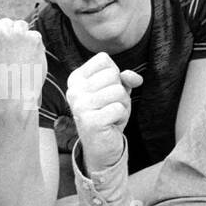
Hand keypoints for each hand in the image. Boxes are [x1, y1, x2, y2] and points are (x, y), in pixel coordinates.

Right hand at [0, 18, 45, 113]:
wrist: (14, 96)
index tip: (0, 43)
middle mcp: (1, 30)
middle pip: (7, 22)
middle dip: (10, 33)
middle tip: (12, 52)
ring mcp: (18, 33)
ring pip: (22, 25)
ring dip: (22, 37)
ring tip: (20, 56)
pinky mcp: (34, 38)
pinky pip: (35, 36)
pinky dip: (34, 46)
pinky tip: (30, 59)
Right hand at [65, 53, 142, 172]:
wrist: (101, 145)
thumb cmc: (107, 113)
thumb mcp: (117, 91)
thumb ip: (125, 78)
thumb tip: (131, 76)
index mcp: (76, 79)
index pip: (103, 60)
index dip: (114, 74)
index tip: (106, 90)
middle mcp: (74, 91)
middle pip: (112, 75)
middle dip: (120, 91)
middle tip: (111, 105)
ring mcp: (80, 106)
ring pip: (118, 91)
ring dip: (122, 104)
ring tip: (111, 114)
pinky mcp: (90, 121)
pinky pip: (119, 108)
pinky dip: (121, 116)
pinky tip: (111, 124)